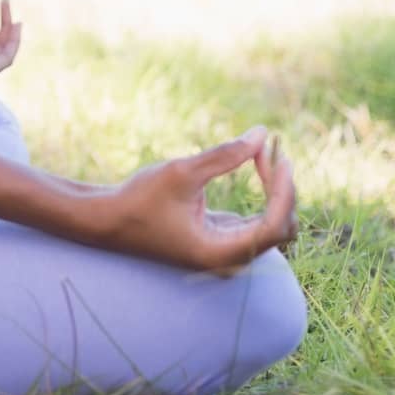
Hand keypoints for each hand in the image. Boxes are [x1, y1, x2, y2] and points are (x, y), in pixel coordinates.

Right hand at [94, 126, 298, 274]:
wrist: (111, 221)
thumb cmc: (141, 199)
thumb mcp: (181, 173)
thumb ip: (223, 155)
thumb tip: (261, 134)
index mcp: (219, 253)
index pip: (273, 226)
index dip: (283, 191)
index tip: (280, 155)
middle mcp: (229, 260)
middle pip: (281, 228)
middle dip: (282, 188)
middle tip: (267, 148)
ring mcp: (227, 252)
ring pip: (273, 224)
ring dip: (275, 189)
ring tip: (263, 151)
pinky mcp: (222, 240)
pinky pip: (258, 221)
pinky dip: (263, 194)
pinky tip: (257, 162)